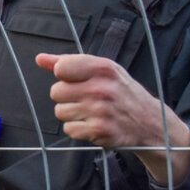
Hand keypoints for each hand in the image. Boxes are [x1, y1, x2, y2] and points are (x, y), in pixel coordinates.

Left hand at [37, 53, 189, 184]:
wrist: (150, 122)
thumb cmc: (121, 92)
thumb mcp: (101, 70)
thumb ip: (69, 62)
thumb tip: (40, 59)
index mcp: (102, 68)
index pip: (61, 68)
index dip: (64, 75)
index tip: (76, 79)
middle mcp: (101, 88)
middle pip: (56, 92)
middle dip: (67, 96)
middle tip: (86, 98)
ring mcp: (100, 111)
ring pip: (60, 112)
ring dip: (72, 114)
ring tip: (91, 111)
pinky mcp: (99, 131)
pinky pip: (69, 129)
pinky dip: (78, 129)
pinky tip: (94, 123)